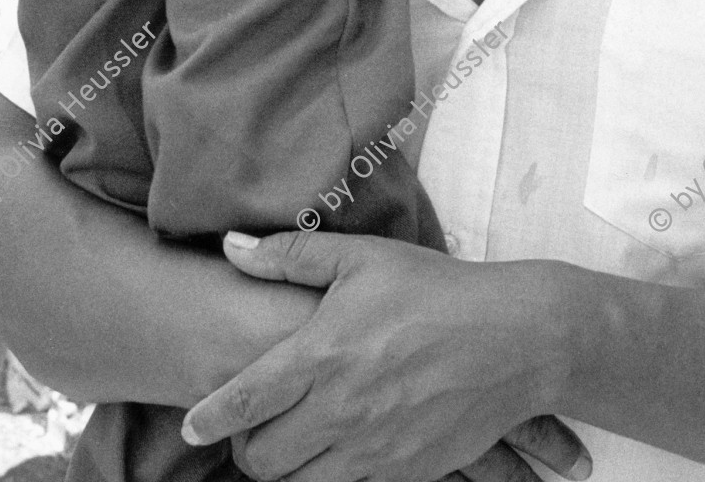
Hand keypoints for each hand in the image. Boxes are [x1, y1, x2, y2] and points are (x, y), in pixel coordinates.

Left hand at [181, 230, 586, 481]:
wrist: (514, 339)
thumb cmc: (435, 290)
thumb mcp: (363, 258)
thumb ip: (291, 255)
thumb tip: (230, 246)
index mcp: (325, 353)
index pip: (246, 399)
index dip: (209, 418)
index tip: (190, 426)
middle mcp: (343, 409)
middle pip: (263, 460)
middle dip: (246, 450)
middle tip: (251, 429)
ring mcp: (375, 450)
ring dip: (286, 469)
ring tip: (291, 440)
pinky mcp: (406, 475)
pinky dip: (330, 476)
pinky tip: (336, 449)